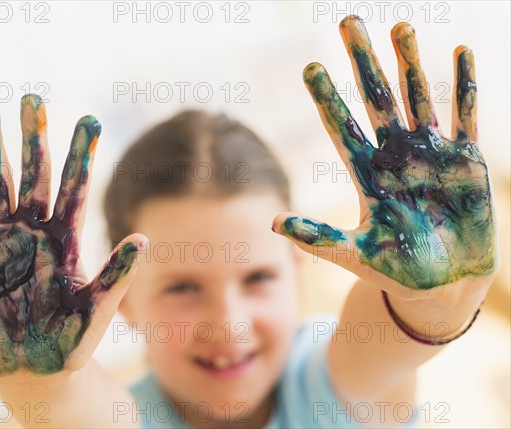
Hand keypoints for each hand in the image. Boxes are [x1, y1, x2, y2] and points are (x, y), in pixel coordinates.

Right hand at [0, 94, 145, 375]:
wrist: (33, 365)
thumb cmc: (71, 339)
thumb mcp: (98, 307)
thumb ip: (116, 275)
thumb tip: (143, 239)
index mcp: (67, 238)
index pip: (74, 186)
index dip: (81, 154)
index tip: (90, 121)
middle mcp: (34, 230)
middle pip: (34, 175)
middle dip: (34, 136)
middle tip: (33, 98)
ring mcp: (1, 241)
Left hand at [273, 16, 497, 296]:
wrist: (442, 285)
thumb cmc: (396, 273)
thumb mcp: (355, 255)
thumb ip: (317, 238)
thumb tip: (273, 223)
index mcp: (366, 175)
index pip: (341, 127)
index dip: (327, 98)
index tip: (310, 67)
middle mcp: (395, 156)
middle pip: (375, 100)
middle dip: (363, 62)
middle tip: (348, 22)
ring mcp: (430, 154)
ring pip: (417, 98)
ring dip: (409, 63)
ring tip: (398, 27)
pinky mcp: (466, 161)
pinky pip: (466, 116)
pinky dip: (465, 86)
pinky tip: (460, 52)